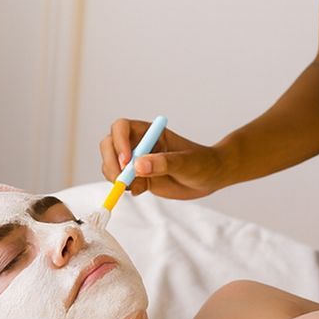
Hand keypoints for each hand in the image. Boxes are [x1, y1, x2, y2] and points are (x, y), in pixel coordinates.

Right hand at [99, 118, 224, 200]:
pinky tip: (143, 190)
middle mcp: (139, 144)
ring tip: (138, 187)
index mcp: (149, 131)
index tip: (127, 161)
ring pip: (111, 165)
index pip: (122, 127)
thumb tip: (138, 166)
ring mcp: (137, 161)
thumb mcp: (187, 162)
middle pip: (109, 145)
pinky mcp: (138, 177)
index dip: (118, 142)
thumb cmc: (203, 163)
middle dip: (111, 163)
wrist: (210, 177)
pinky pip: (120, 181)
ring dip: (117, 178)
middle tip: (123, 180)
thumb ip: (164, 163)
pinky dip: (125, 188)